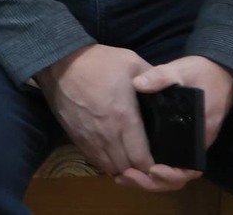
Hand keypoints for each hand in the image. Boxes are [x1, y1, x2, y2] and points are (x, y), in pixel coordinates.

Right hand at [38, 44, 168, 185]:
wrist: (59, 63)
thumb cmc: (97, 61)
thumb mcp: (131, 62)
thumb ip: (154, 78)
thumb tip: (173, 89)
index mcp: (125, 117)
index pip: (142, 158)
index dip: (154, 167)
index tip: (161, 162)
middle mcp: (108, 134)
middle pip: (127, 167)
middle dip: (140, 170)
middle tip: (148, 162)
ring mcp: (90, 138)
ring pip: (110, 167)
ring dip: (122, 167)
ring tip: (130, 160)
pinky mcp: (76, 137)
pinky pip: (94, 160)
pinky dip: (106, 162)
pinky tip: (112, 154)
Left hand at [119, 55, 232, 191]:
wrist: (214, 70)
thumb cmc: (201, 73)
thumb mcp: (181, 71)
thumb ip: (161, 77)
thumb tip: (138, 84)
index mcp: (199, 134)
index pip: (189, 168)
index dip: (172, 175)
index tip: (153, 170)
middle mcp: (193, 145)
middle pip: (176, 177)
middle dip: (152, 182)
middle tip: (127, 176)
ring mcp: (184, 144)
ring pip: (168, 173)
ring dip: (147, 180)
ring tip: (123, 176)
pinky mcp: (174, 140)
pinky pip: (163, 161)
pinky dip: (146, 169)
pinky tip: (126, 165)